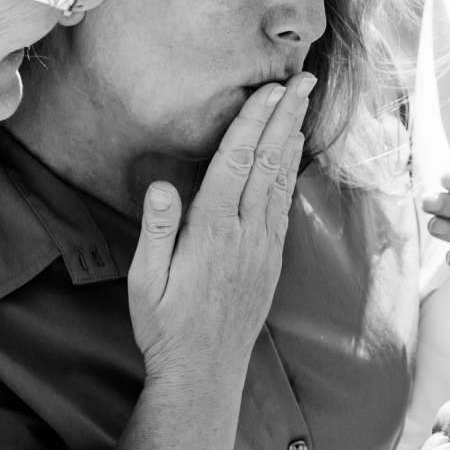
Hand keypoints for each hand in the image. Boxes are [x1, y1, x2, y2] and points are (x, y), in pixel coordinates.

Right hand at [126, 76, 315, 373]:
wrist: (204, 371)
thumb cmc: (165, 325)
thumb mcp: (145, 282)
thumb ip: (157, 232)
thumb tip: (162, 186)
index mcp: (211, 232)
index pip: (236, 164)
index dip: (253, 123)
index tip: (268, 90)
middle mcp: (245, 234)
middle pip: (269, 162)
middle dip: (286, 117)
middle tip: (303, 79)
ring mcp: (263, 246)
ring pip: (281, 179)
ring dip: (292, 137)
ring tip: (303, 103)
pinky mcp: (272, 258)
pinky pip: (283, 204)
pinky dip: (289, 170)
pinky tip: (292, 152)